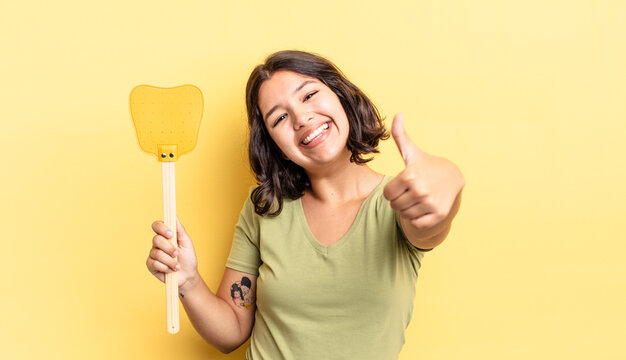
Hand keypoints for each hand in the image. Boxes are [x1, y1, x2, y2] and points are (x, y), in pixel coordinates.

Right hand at [146, 217, 198, 289]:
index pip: (157, 225)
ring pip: (157, 253)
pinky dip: (165, 267)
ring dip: (170, 261)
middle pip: (156, 239)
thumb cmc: (188, 258)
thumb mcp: (187, 242)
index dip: (161, 228)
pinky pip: (154, 263)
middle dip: (169, 248)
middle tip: (177, 254)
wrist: (188, 275)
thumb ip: (180, 229)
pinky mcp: (150, 265)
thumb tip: (174, 216)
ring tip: (177, 265)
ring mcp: (153, 254)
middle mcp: (157, 243)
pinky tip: (170, 270)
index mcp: (165, 235)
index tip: (170, 234)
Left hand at [383, 113, 464, 238]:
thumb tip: (397, 114)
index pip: (387, 194)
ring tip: (419, 198)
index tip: (403, 184)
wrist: (453, 178)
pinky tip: (425, 207)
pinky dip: (418, 218)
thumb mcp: (412, 151)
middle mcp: (421, 190)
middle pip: (394, 205)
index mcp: (410, 175)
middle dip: (400, 200)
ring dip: (409, 209)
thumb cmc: (425, 165)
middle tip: (412, 191)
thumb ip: (400, 135)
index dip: (392, 190)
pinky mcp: (438, 214)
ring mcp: (430, 203)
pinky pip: (416, 223)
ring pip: (405, 215)